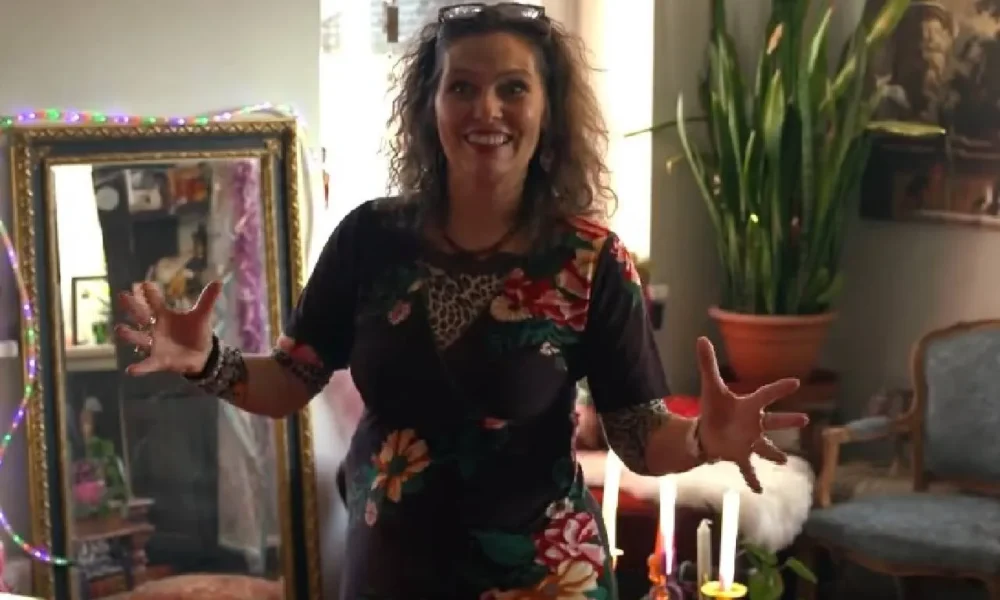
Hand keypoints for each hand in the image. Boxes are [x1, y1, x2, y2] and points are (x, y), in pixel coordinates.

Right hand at [114, 281, 221, 375]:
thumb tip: (218, 281)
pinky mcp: (158, 361)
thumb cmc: (196, 332)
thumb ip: (207, 299)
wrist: (202, 354)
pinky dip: (139, 368)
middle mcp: (155, 328)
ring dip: (129, 335)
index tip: (145, 284)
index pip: (155, 301)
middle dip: (131, 307)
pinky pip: (147, 364)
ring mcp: (154, 345)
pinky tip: (130, 370)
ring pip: (138, 339)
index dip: (150, 293)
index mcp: (163, 315)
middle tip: (122, 295)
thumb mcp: (202, 315)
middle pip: (140, 316)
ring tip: (119, 329)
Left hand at [694, 337, 807, 492]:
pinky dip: (753, 479)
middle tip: (804, 419)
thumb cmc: (714, 409)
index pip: (765, 394)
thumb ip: (708, 363)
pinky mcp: (740, 455)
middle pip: (773, 422)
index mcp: (749, 405)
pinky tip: (759, 490)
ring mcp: (749, 441)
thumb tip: (701, 338)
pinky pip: (748, 468)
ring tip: (785, 462)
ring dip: (773, 454)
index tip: (795, 382)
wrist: (706, 431)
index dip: (779, 388)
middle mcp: (753, 424)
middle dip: (787, 421)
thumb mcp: (710, 386)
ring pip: (765, 447)